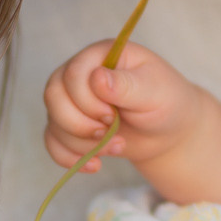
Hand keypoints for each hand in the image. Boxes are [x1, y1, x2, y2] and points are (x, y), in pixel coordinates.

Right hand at [44, 39, 205, 169]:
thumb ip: (126, 85)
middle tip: (111, 132)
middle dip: (81, 124)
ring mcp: (71, 100)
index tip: (114, 116)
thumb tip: (96, 78)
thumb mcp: (154, 91)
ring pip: (54, 122)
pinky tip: (94, 165)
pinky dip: (69, 158)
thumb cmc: (165, 102)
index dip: (88, 101)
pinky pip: (52, 141)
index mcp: (101, 55)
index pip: (73, 74)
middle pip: (54, 96)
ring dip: (82, 143)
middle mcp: (80, 73)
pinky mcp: (69, 125)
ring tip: (117, 146)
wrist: (168, 131)